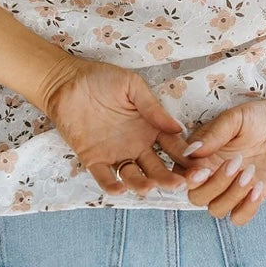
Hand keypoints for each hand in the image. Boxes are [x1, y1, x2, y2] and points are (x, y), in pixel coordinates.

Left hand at [44, 57, 189, 198]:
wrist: (66, 81)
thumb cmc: (101, 78)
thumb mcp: (132, 86)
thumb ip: (153, 108)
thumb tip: (178, 128)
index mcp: (149, 128)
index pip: (173, 146)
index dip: (185, 157)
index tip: (198, 166)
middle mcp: (136, 145)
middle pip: (157, 167)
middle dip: (170, 177)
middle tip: (181, 184)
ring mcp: (115, 154)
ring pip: (134, 176)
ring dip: (143, 184)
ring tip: (150, 186)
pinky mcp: (93, 159)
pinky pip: (104, 177)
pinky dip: (112, 185)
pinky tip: (120, 187)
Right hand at [154, 99, 265, 224]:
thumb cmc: (253, 119)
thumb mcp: (233, 119)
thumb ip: (213, 135)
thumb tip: (192, 150)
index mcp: (199, 156)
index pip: (181, 175)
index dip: (189, 178)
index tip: (204, 169)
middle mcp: (209, 176)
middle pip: (197, 197)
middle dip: (215, 185)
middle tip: (235, 163)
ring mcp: (228, 190)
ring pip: (216, 209)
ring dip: (233, 195)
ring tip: (250, 172)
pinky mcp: (247, 199)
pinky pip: (239, 217)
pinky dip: (247, 208)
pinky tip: (258, 187)